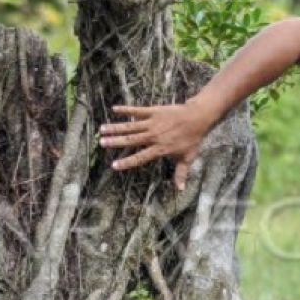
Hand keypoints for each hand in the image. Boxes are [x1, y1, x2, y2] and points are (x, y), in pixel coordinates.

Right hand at [98, 101, 212, 190]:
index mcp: (159, 149)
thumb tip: (180, 189)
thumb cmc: (192, 139)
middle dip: (115, 142)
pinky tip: (114, 109)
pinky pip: (137, 110)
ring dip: (116, 127)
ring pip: (130, 126)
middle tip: (101, 143)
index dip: (127, 162)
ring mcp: (152, 123)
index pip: (140, 157)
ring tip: (102, 129)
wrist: (197, 117)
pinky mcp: (153, 111)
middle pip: (131, 140)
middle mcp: (153, 136)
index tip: (114, 166)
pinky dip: (126, 110)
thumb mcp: (187, 157)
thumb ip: (181, 173)